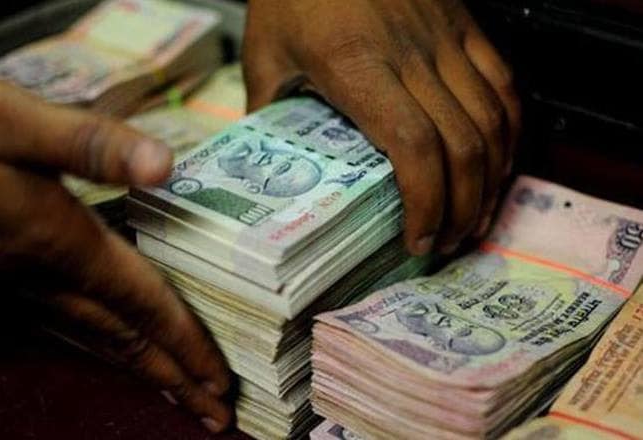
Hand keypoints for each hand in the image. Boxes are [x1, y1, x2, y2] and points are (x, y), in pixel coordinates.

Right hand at [0, 77, 231, 432]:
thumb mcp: (8, 120)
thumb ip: (86, 144)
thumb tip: (164, 165)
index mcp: (60, 241)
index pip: (143, 305)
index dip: (186, 344)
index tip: (221, 384)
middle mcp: (38, 280)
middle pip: (123, 339)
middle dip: (174, 376)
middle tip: (216, 411)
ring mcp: (4, 293)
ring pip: (87, 342)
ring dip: (137, 371)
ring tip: (177, 395)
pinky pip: (48, 334)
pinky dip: (88, 351)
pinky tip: (100, 355)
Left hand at [243, 0, 520, 254]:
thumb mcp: (265, 52)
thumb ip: (269, 111)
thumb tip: (268, 161)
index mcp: (359, 69)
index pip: (414, 147)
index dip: (427, 203)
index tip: (419, 240)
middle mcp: (413, 57)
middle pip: (462, 147)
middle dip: (463, 208)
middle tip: (449, 243)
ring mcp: (447, 39)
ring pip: (492, 121)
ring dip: (491, 180)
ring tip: (475, 217)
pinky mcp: (465, 25)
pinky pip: (503, 84)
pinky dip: (509, 132)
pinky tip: (498, 164)